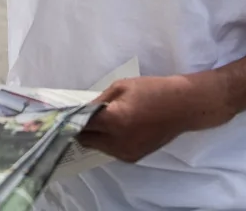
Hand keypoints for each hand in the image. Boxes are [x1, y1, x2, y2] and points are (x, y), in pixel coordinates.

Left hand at [77, 74, 225, 162]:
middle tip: (82, 116)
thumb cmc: (152, 90)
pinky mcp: (133, 157)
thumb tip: (82, 111)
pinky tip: (118, 127)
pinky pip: (111, 150)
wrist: (182, 106)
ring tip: (104, 119)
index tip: (63, 114)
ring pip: (97, 146)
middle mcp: (117, 141)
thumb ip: (99, 101)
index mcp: (113, 120)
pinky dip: (108, 140)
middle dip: (81, 128)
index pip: (80, 124)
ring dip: (95, 134)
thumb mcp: (121, 87)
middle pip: (86, 139)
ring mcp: (126, 152)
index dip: (71, 119)